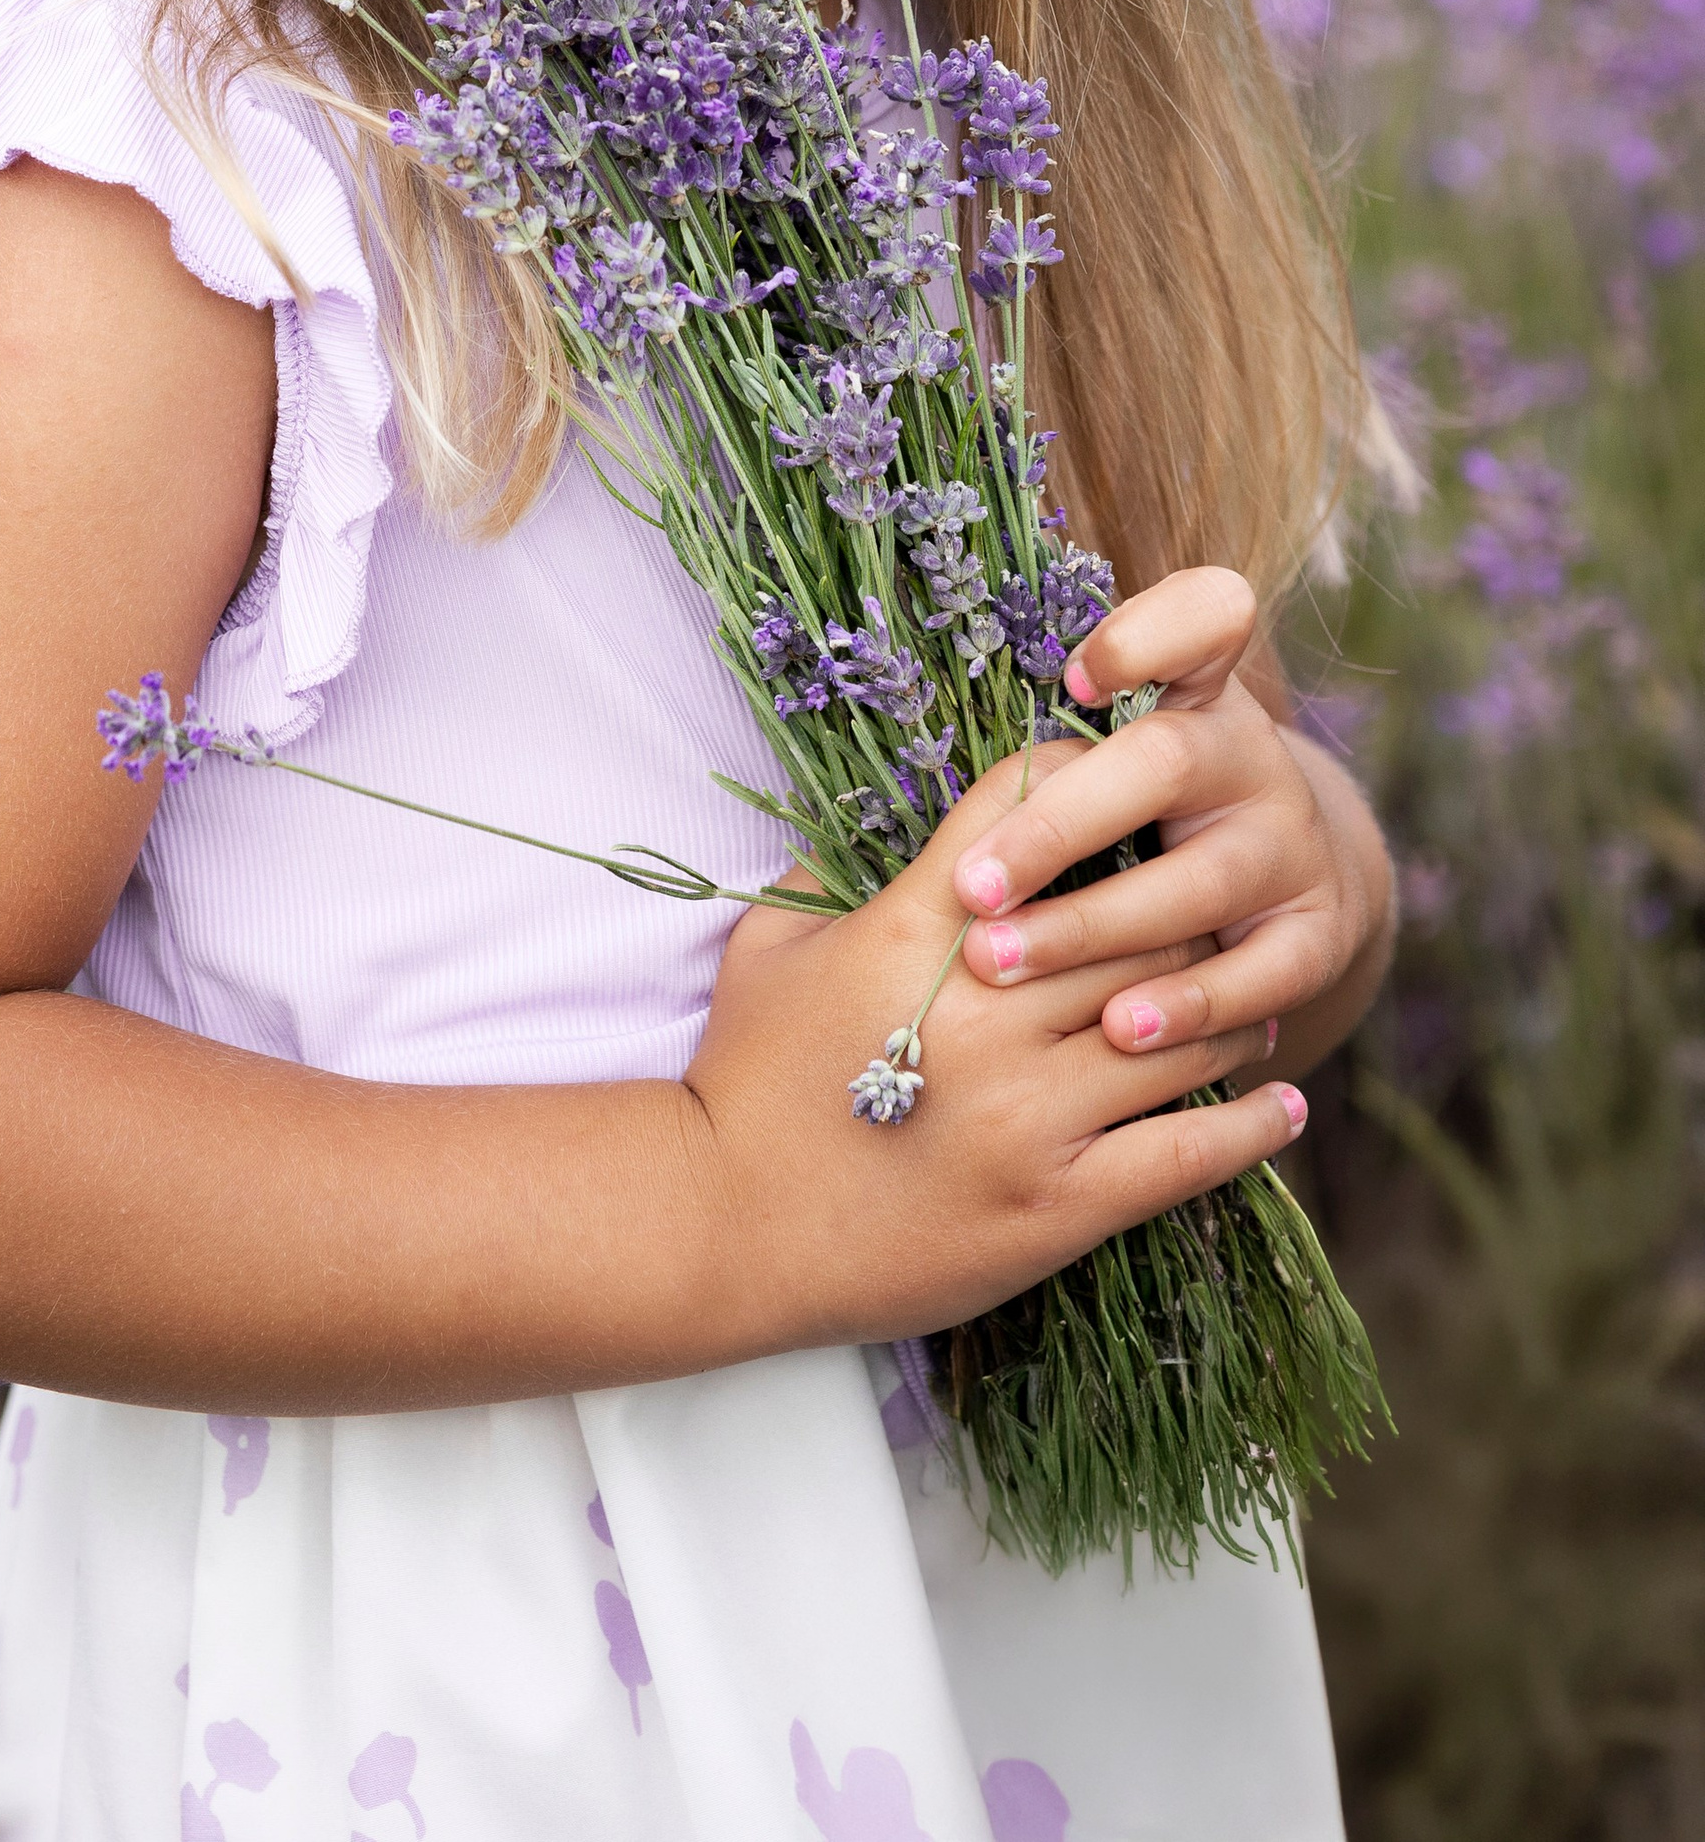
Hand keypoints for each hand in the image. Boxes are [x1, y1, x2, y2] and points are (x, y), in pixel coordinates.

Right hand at [684, 749, 1308, 1348]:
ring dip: (1229, 1008)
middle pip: (1138, 919)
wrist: (723, 1224)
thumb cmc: (742, 1076)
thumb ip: (826, 871)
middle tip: (1220, 903)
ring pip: (1179, 1029)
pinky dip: (1249, 1125)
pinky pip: (1187, 1153)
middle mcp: (991, 1010)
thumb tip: (876, 820)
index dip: (1092, 781)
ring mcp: (1032, 1112)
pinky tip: (1283, 1106)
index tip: (1130, 784)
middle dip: (1184, 902)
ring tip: (1258, 1000)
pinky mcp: (1060, 1204)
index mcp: (922, 930)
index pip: (1034, 815)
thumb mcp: (768, 945)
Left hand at [949, 565, 1395, 1081]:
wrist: (1281, 882)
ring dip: (1094, 927)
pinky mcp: (1319, 933)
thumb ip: (1037, 746)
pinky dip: (1189, 1005)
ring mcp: (1292, 845)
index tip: (1071, 678)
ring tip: (1003, 964)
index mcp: (1196, 691)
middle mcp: (1251, 756)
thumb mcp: (1106, 755)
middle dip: (1058, 825)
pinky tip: (1118, 1029)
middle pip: (1166, 763)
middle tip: (971, 887)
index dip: (1148, 635)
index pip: (1202, 618)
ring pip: (1200, 881)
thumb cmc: (1142, 810)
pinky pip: (1262, 974)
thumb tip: (890, 755)